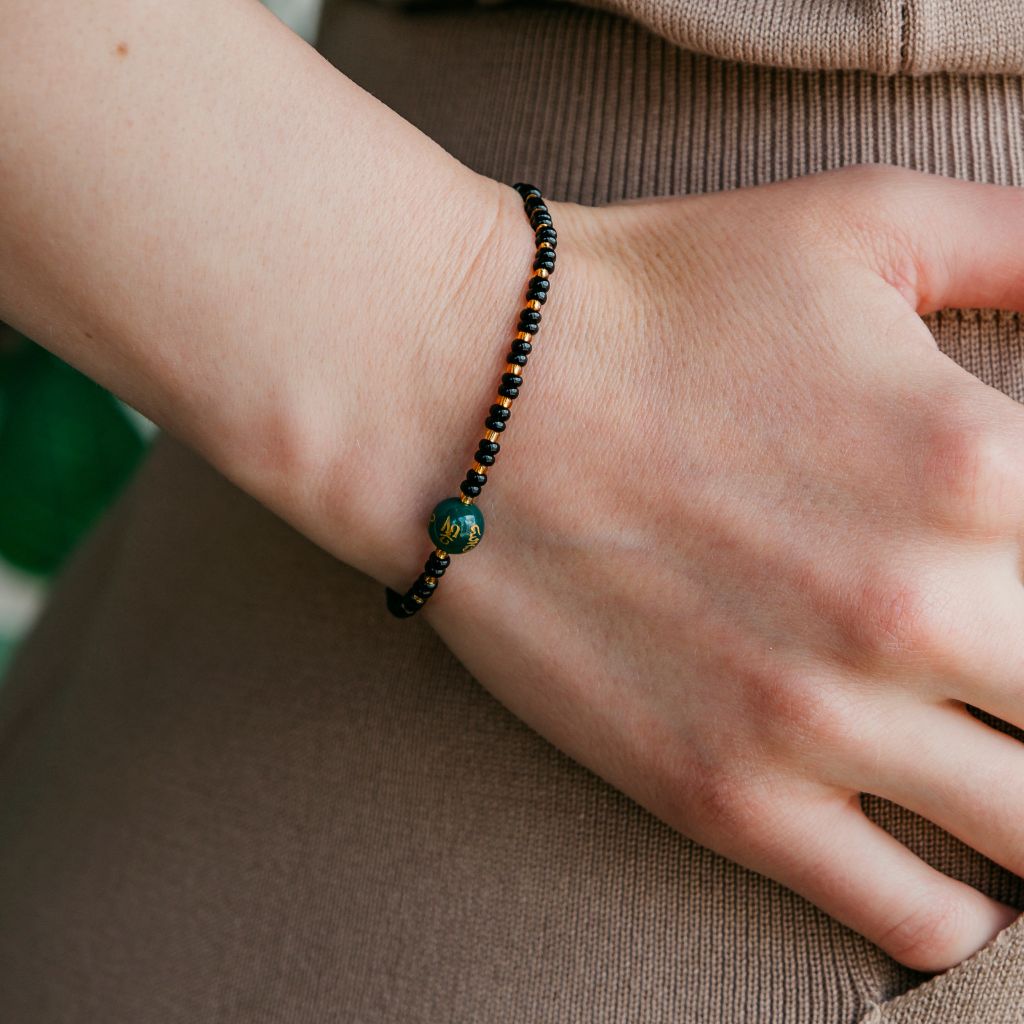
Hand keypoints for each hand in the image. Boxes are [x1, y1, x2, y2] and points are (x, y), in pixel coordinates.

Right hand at [401, 165, 1023, 971]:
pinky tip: (965, 868)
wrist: (462, 392)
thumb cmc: (653, 300)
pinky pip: (916, 917)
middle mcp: (913, 609)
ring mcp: (815, 721)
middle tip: (1014, 668)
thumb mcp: (864, 222)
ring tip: (1009, 763)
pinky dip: (968, 913)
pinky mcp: (723, 792)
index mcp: (977, 468)